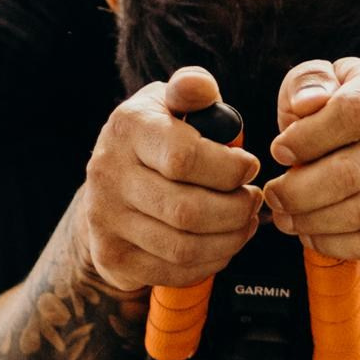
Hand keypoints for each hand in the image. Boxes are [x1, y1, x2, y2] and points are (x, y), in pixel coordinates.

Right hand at [77, 65, 261, 295]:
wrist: (109, 184)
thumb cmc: (157, 136)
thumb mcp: (171, 102)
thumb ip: (192, 89)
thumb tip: (201, 87)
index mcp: (128, 128)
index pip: (183, 157)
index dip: (228, 168)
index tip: (249, 167)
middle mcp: (108, 174)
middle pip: (187, 211)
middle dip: (236, 210)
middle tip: (254, 201)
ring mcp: (105, 220)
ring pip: (183, 248)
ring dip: (229, 240)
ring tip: (246, 222)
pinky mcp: (112, 258)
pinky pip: (173, 272)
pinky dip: (210, 263)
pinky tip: (223, 243)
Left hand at [264, 57, 359, 264]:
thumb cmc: (334, 113)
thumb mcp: (315, 85)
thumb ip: (307, 84)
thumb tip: (307, 104)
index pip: (351, 113)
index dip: (307, 138)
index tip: (278, 151)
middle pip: (351, 173)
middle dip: (298, 192)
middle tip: (273, 195)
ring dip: (311, 222)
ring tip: (286, 216)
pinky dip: (333, 244)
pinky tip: (311, 233)